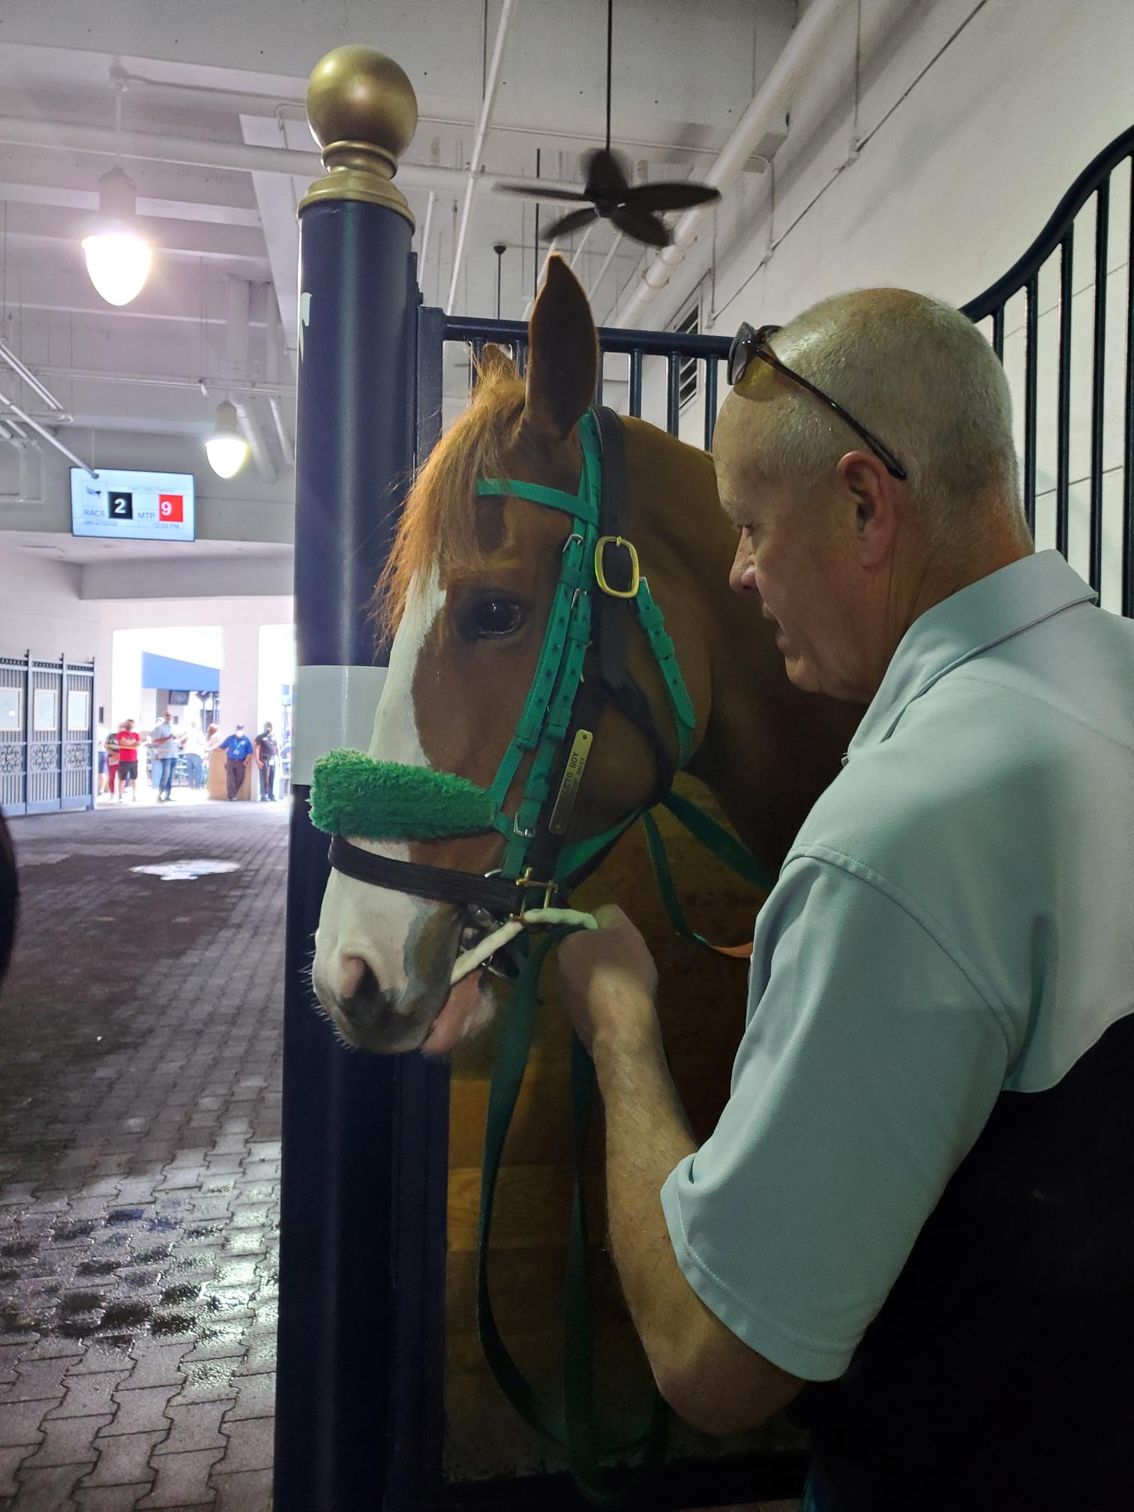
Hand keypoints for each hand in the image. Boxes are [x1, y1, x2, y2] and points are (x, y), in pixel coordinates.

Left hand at [557, 904, 659, 1056]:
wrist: (622, 1028)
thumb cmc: (624, 973)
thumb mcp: (625, 931)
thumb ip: (609, 914)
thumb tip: (599, 915)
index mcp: (566, 944)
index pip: (581, 928)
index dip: (603, 933)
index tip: (620, 943)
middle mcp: (559, 969)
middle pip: (584, 953)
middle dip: (603, 956)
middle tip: (627, 962)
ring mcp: (565, 996)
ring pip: (588, 977)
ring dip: (604, 979)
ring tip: (628, 986)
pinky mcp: (575, 1017)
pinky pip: (591, 999)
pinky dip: (604, 999)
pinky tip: (622, 1004)